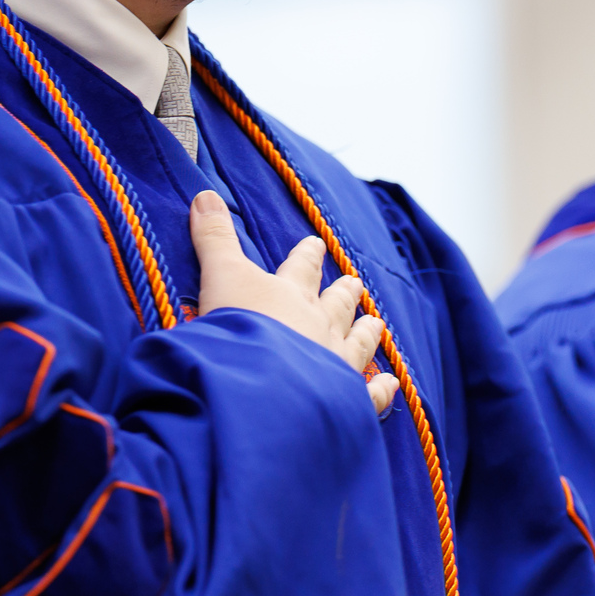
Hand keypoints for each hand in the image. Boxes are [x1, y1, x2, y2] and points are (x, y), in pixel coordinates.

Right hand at [190, 191, 397, 414]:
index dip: (306, 255)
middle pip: (336, 304)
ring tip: (375, 322)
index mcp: (290, 295)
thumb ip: (213, 239)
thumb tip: (204, 193)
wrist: (261, 392)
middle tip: (354, 281)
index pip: (300, 268)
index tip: (316, 244)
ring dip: (365, 331)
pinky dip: (380, 389)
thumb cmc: (238, 331)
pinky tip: (389, 384)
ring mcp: (336, 364)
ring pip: (357, 343)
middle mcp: (320, 326)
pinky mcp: (345, 402)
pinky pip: (369, 394)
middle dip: (343, 292)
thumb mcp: (219, 278)